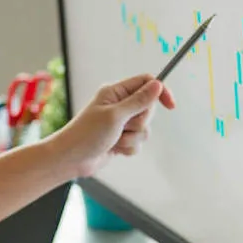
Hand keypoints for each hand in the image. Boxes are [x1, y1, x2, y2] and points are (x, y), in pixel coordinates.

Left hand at [52, 73, 175, 178]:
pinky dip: (129, 148)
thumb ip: (139, 101)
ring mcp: (120, 123)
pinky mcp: (121, 138)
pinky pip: (138, 142)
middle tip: (123, 126)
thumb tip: (158, 85)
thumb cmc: (87, 134)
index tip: (171, 105)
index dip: (160, 92)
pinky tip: (114, 150)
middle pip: (148, 108)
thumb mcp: (116, 116)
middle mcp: (119, 105)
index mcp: (115, 92)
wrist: (71, 160)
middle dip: (140, 122)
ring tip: (115, 140)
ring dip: (132, 138)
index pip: (145, 83)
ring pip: (144, 129)